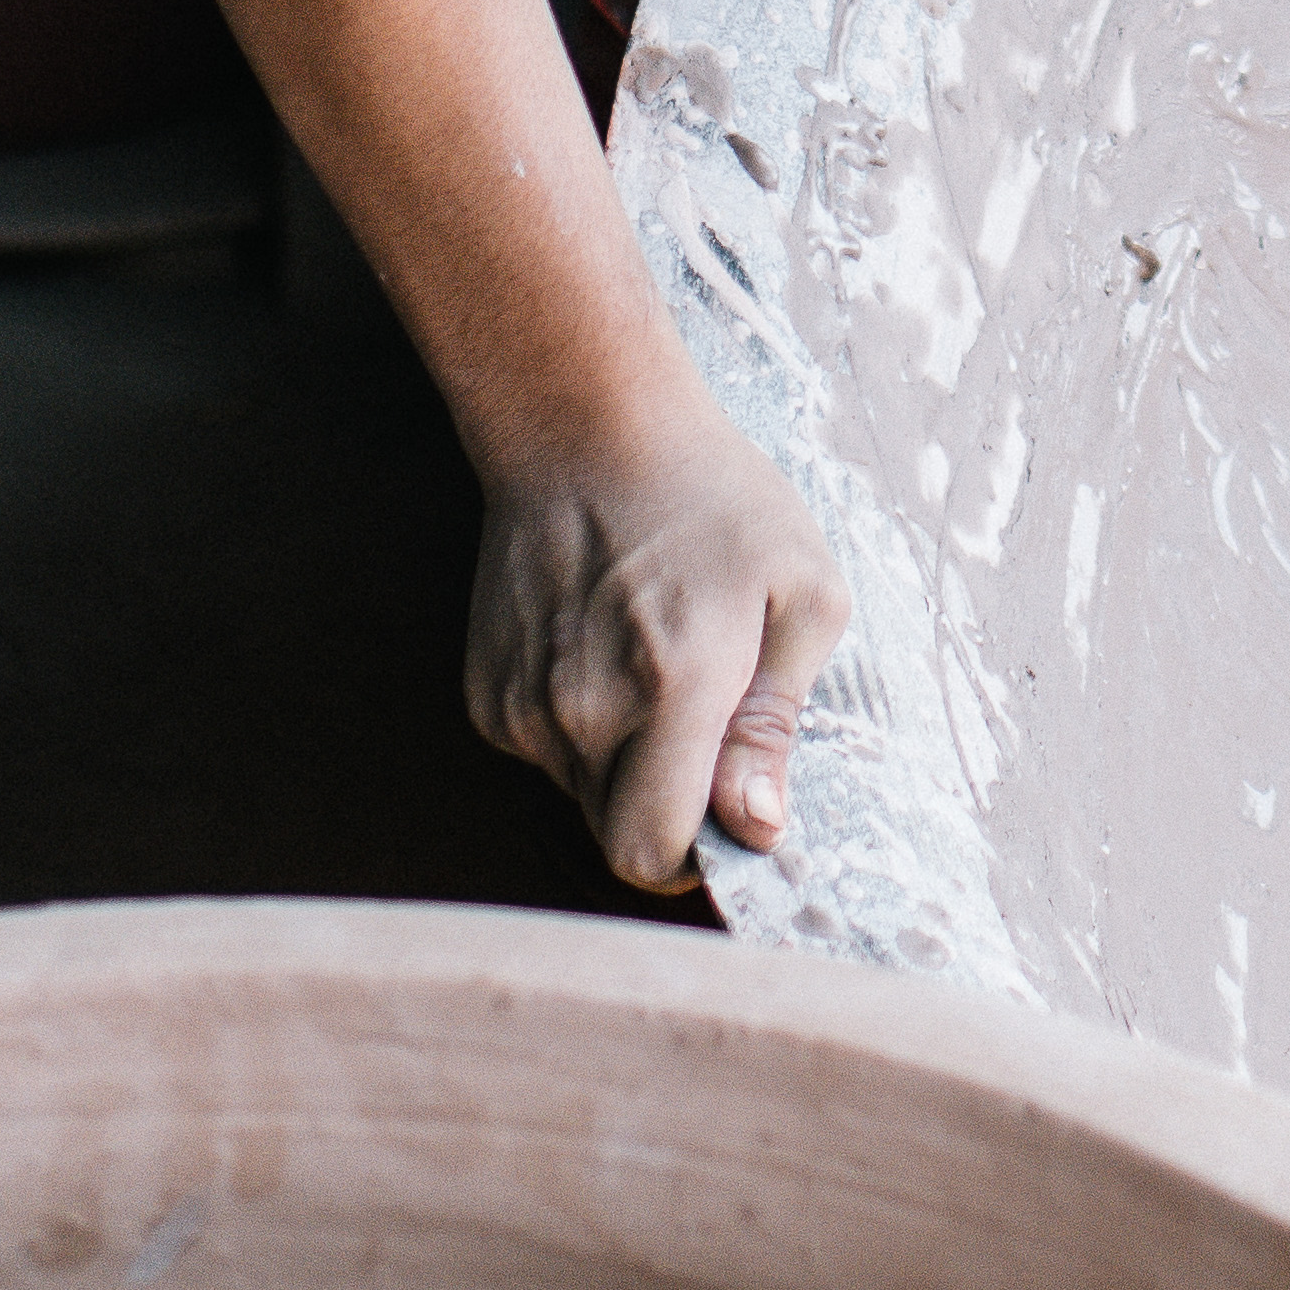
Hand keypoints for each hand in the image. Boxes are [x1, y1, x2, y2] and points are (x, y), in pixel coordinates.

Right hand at [466, 400, 852, 892]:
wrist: (587, 429)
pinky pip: (549, 756)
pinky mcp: (488, 695)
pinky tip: (607, 654)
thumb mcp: (801, 592)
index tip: (731, 822)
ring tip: (656, 668)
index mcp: (672, 686)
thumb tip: (757, 828)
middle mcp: (582, 708)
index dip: (700, 860)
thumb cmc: (713, 501)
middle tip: (705, 732)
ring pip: (584, 797)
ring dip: (628, 767)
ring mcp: (523, 704)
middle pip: (620, 837)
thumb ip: (777, 724)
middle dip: (670, 812)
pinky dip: (584, 732)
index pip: (655, 851)